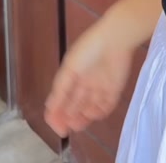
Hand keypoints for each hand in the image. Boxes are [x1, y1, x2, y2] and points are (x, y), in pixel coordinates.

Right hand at [44, 16, 134, 135]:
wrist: (115, 38)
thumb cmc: (89, 50)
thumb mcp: (69, 68)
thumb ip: (59, 90)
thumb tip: (49, 109)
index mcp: (73, 75)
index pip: (62, 99)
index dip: (58, 114)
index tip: (58, 126)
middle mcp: (85, 82)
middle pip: (75, 105)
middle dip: (70, 117)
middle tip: (68, 126)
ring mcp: (100, 86)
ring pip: (90, 108)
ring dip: (83, 118)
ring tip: (79, 123)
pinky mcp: (115, 88)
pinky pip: (107, 105)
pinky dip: (100, 112)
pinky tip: (94, 115)